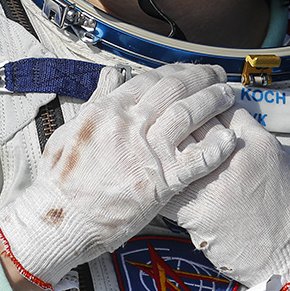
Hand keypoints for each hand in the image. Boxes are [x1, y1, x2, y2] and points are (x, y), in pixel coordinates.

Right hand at [0, 62, 236, 290]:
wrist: (60, 221)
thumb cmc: (61, 181)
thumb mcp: (70, 130)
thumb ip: (97, 100)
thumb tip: (111, 74)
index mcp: (108, 110)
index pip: (150, 79)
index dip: (175, 70)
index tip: (189, 69)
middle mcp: (129, 125)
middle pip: (175, 89)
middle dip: (200, 77)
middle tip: (216, 74)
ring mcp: (146, 152)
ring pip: (189, 115)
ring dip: (213, 101)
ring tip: (227, 95)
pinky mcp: (160, 182)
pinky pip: (197, 159)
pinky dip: (216, 147)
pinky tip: (229, 139)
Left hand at [166, 108, 289, 290]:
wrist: (281, 252)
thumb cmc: (281, 206)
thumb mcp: (277, 156)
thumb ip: (250, 129)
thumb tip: (223, 107)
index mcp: (255, 142)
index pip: (221, 104)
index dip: (206, 97)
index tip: (200, 98)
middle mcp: (231, 159)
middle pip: (194, 119)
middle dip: (182, 112)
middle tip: (175, 112)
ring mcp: (209, 184)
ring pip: (175, 146)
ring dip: (164, 139)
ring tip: (160, 136)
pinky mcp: (192, 208)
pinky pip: (164, 181)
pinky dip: (155, 172)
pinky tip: (152, 167)